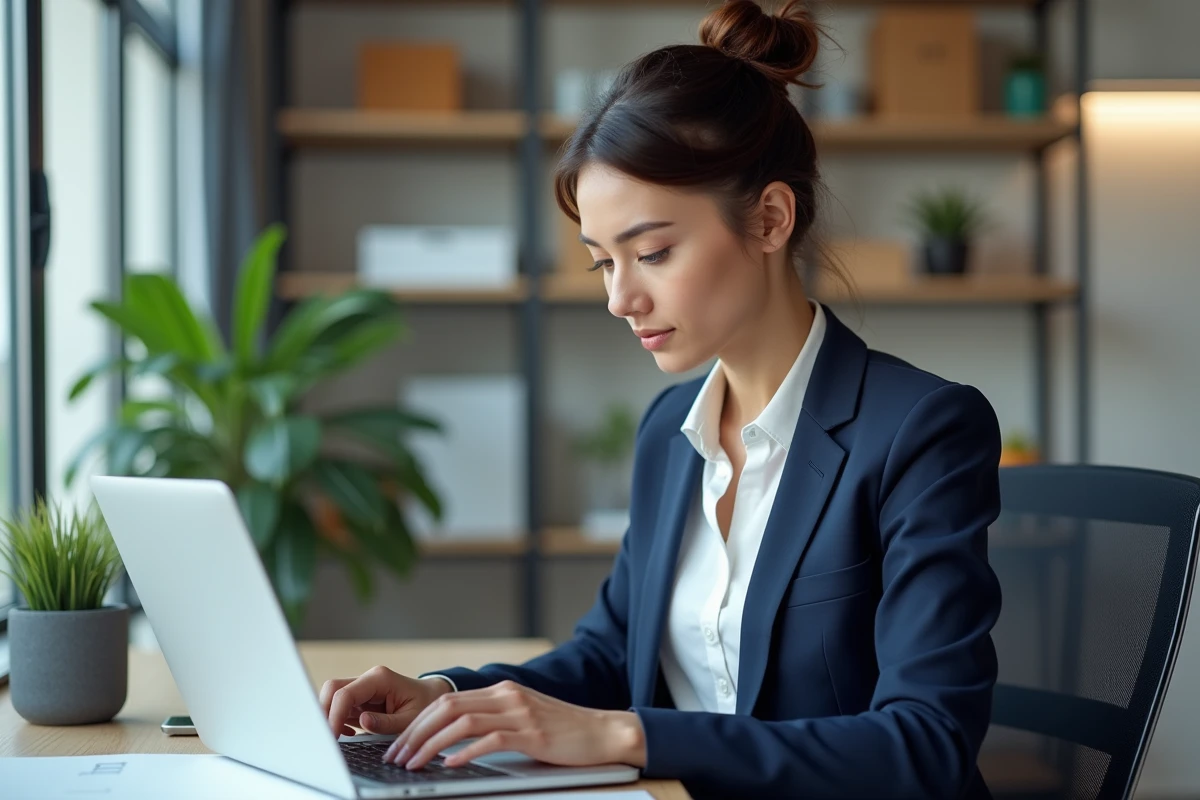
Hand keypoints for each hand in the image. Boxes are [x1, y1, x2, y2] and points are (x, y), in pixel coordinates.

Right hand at [319, 665, 453, 737]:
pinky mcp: (360, 697)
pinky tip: (349, 733)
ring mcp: (362, 687)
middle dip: (325, 713)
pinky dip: (339, 720)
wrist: (432, 696)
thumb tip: (362, 721)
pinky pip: (341, 706)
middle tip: (328, 738)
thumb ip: (386, 722)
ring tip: (339, 737)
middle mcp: (368, 679)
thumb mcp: (410, 719)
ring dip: (331, 717)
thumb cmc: (424, 704)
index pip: (346, 694)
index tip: (332, 737)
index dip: (334, 715)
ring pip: (332, 697)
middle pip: (332, 689)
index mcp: (380, 679)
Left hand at [382, 680, 645, 770]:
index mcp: (502, 691)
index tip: (399, 744)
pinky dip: (464, 753)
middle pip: (447, 708)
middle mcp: (507, 696)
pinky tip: (449, 765)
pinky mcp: (532, 733)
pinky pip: (490, 740)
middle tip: (396, 757)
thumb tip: (453, 740)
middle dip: (415, 733)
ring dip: (431, 744)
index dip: (418, 723)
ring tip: (414, 763)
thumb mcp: (523, 717)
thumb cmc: (563, 731)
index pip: (447, 701)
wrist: (603, 731)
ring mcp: (520, 712)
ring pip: (462, 722)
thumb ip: (494, 721)